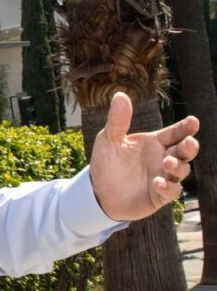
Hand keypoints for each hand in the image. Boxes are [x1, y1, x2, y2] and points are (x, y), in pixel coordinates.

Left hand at [89, 92, 198, 220]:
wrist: (97, 192)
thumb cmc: (107, 163)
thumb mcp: (108, 140)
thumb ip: (117, 120)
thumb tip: (120, 95)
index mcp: (155, 142)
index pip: (176, 132)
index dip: (186, 127)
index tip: (192, 122)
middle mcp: (163, 158)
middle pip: (185, 150)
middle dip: (190, 146)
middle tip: (187, 143)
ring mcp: (164, 176)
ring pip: (182, 170)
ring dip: (177, 166)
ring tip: (166, 162)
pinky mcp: (159, 195)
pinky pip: (171, 192)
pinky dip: (168, 187)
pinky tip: (158, 183)